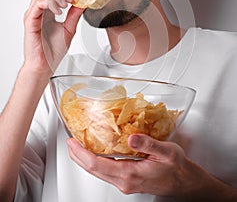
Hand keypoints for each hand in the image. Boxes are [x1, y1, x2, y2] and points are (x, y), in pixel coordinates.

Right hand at [23, 0, 82, 76]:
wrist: (45, 65)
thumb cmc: (53, 51)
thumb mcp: (69, 28)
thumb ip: (75, 14)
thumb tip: (83, 2)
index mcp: (48, 13)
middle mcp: (39, 12)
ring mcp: (33, 15)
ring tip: (67, 4)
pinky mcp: (30, 20)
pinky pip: (38, 4)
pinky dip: (51, 4)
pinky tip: (59, 12)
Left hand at [67, 134, 236, 200]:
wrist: (184, 182)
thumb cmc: (176, 168)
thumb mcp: (167, 151)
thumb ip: (148, 143)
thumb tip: (130, 138)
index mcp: (131, 174)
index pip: (98, 165)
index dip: (82, 154)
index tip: (72, 142)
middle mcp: (124, 181)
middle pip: (93, 170)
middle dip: (78, 156)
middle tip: (70, 141)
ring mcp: (124, 182)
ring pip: (98, 172)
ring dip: (85, 159)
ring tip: (78, 144)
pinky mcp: (127, 180)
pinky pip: (106, 171)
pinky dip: (96, 161)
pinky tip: (96, 152)